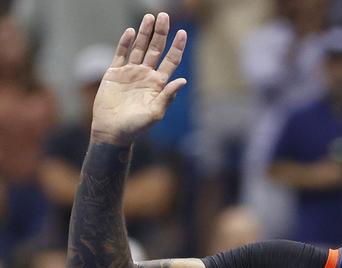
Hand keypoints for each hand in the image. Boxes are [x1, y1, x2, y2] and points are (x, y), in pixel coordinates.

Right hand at [91, 13, 186, 145]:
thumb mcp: (155, 113)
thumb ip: (168, 97)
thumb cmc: (136, 126)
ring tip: (150, 17)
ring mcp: (131, 72)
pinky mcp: (115, 73)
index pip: (171, 60)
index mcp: (159, 84)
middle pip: (156, 49)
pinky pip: (121, 54)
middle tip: (165, 15)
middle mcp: (147, 75)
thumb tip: (183, 81)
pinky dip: (126, 43)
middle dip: (161, 33)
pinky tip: (131, 32)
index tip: (183, 33)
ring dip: (145, 33)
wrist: (112, 131)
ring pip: (140, 48)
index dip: (177, 47)